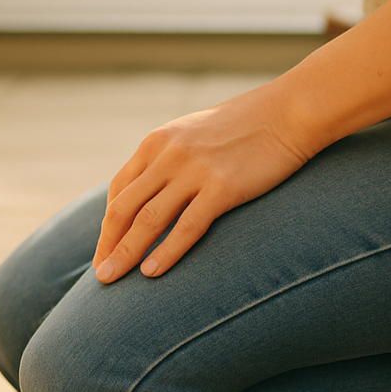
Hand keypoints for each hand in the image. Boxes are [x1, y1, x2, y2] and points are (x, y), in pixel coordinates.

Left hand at [94, 83, 314, 282]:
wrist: (289, 112)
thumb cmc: (245, 127)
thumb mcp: (193, 135)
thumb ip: (169, 159)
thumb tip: (153, 193)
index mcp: (156, 143)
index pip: (120, 190)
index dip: (108, 224)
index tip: (104, 250)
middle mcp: (167, 156)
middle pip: (125, 208)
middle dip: (108, 244)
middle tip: (101, 275)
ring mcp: (194, 171)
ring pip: (148, 220)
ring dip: (126, 253)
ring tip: (111, 280)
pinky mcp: (222, 188)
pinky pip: (187, 227)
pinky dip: (166, 252)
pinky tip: (151, 272)